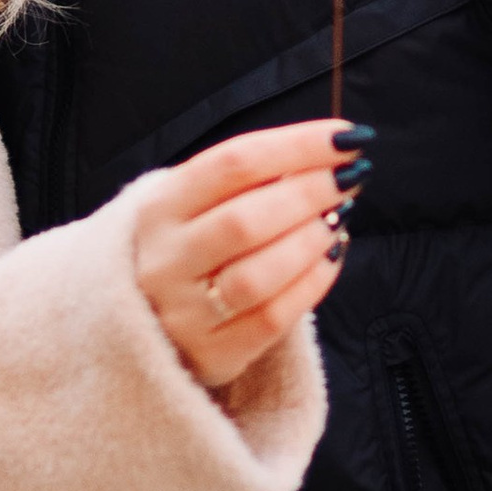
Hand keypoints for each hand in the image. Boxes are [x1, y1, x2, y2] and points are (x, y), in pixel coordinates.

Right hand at [135, 120, 359, 390]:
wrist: (141, 325)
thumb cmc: (189, 248)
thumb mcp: (194, 205)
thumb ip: (248, 182)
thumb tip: (326, 157)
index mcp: (160, 208)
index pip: (233, 164)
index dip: (296, 146)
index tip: (345, 136)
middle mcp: (166, 260)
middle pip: (245, 220)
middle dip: (310, 192)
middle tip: (350, 177)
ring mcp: (185, 312)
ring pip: (257, 276)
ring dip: (311, 241)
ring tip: (338, 219)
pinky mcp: (213, 354)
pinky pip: (273, 319)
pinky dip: (313, 283)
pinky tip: (332, 258)